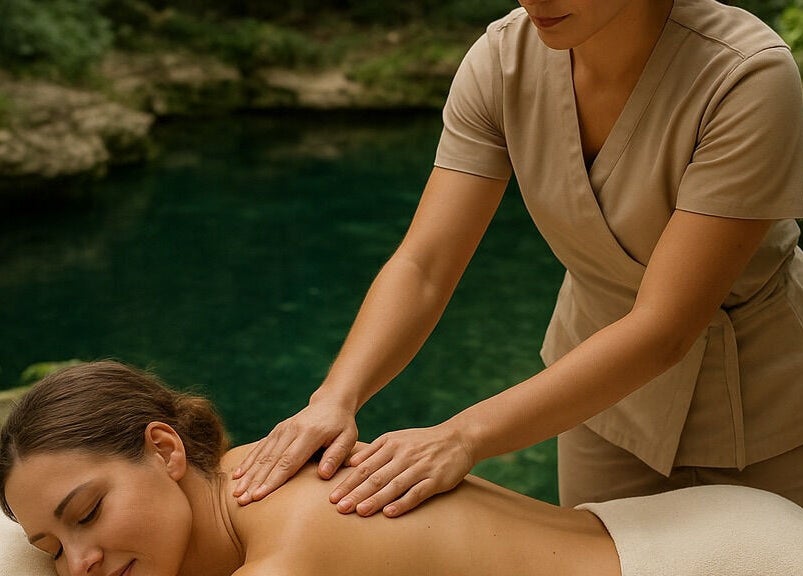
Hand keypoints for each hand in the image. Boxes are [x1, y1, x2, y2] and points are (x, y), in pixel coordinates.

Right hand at [232, 395, 357, 504]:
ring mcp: (281, 430)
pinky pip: (260, 447)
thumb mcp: (348, 438)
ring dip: (248, 474)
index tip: (259, 496)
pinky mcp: (276, 431)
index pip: (288, 461)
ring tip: (236, 493)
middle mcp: (291, 431)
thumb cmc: (342, 425)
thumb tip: (323, 475)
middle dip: (255, 482)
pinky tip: (237, 475)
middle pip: (270, 460)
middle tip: (242, 501)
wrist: (330, 402)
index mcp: (309, 434)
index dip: (273, 480)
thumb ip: (336, 455)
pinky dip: (248, 461)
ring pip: (262, 455)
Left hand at [328, 422, 473, 517]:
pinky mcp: (435, 480)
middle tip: (340, 508)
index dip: (348, 482)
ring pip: (393, 485)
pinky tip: (390, 513)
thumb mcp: (397, 439)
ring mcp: (420, 468)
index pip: (365, 467)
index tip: (332, 497)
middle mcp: (403, 456)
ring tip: (360, 511)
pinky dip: (403, 503)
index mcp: (391, 445)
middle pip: (376, 477)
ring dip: (376, 499)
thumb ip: (374, 450)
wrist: (458, 439)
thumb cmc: (422, 442)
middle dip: (356, 493)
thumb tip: (351, 464)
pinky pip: (417, 493)